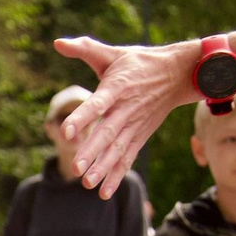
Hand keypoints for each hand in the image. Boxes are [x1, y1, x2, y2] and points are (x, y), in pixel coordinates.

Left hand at [53, 37, 199, 196]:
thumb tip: (57, 42)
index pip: (97, 104)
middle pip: (107, 133)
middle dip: (92, 151)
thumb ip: (85, 48)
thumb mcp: (112, 53)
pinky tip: (103, 192)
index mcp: (117, 88)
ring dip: (103, 168)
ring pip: (117, 150)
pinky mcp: (139, 136)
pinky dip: (117, 175)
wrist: (178, 74)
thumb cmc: (138, 63)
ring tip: (87, 183)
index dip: (82, 117)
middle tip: (76, 168)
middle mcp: (126, 109)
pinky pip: (127, 158)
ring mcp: (134, 126)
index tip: (66, 131)